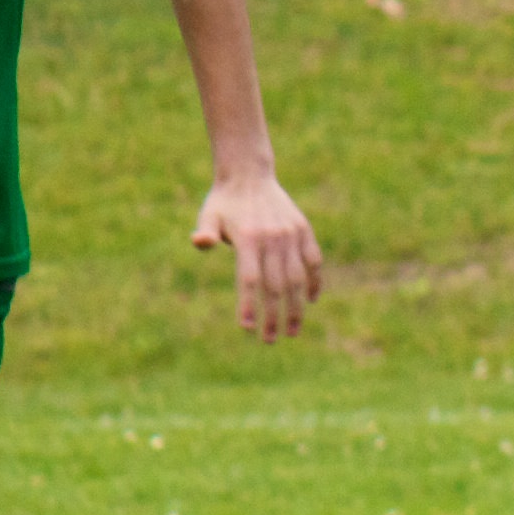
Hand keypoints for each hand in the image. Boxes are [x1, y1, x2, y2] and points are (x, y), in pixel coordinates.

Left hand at [193, 167, 324, 342]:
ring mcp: (291, 234)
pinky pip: (313, 260)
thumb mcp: (209, 214)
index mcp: (248, 237)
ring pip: (297, 277)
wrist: (250, 174)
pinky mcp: (303, 230)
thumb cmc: (224, 202)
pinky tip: (310, 300)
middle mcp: (272, 237)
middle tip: (270, 340)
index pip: (250, 279)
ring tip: (292, 330)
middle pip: (275, 285)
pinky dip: (314, 281)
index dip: (249, 304)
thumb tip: (199, 242)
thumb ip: (205, 231)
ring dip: (296, 307)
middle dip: (273, 316)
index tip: (247, 328)